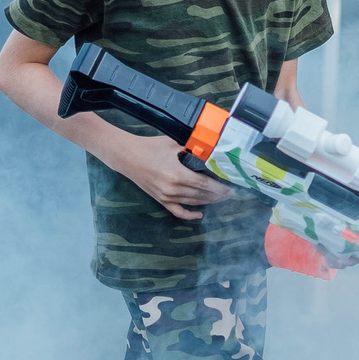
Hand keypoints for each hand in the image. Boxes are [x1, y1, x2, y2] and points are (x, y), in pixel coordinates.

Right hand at [100, 132, 232, 221]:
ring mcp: (166, 197)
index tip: (231, 189)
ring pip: (193, 203)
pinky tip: (200, 214)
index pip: (205, 185)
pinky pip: (178, 212)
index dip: (220, 188)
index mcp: (178, 174)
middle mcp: (173, 189)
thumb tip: (210, 152)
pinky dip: (190, 215)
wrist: (127, 156)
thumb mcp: (173, 144)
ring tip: (220, 198)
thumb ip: (192, 150)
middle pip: (202, 196)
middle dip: (218, 195)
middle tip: (230, 193)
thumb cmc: (150, 147)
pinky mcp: (161, 200)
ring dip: (208, 202)